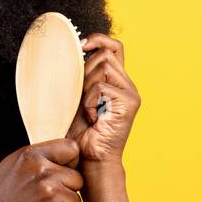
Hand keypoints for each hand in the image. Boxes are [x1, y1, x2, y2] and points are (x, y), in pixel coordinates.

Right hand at [0, 138, 83, 201]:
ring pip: (76, 200)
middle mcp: (41, 171)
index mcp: (30, 156)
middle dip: (67, 191)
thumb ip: (35, 158)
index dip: (71, 163)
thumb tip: (62, 155)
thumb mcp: (9, 168)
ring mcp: (49, 193)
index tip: (61, 174)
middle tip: (44, 201)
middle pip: (77, 178)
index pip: (71, 148)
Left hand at [66, 33, 140, 167]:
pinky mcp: (130, 101)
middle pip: (104, 54)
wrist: (92, 161)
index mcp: (116, 82)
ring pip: (103, 66)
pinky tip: (93, 119)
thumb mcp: (76, 99)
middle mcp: (126, 85)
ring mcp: (130, 93)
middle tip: (82, 99)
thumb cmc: (81, 135)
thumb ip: (79, 78)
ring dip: (87, 88)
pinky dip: (89, 102)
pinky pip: (101, 86)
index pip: (113, 47)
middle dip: (85, 71)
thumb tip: (71, 53)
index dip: (98, 39)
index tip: (81, 45)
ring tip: (88, 110)